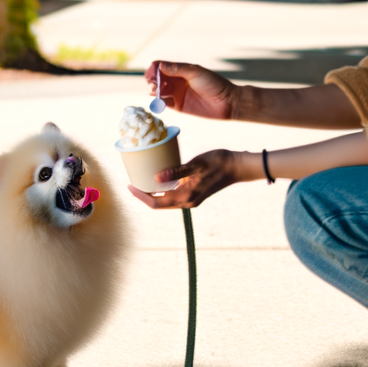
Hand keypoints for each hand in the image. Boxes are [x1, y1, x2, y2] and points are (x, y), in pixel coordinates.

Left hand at [128, 149, 246, 208]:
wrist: (237, 167)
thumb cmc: (218, 162)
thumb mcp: (196, 164)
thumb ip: (176, 171)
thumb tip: (156, 178)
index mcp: (186, 196)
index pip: (156, 202)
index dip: (141, 196)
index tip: (129, 186)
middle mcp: (187, 201)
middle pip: (159, 204)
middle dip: (144, 195)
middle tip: (132, 182)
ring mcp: (192, 199)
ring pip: (167, 200)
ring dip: (154, 193)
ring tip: (143, 179)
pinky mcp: (195, 193)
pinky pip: (174, 195)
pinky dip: (164, 189)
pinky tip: (160, 178)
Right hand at [146, 61, 237, 118]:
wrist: (227, 102)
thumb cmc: (214, 83)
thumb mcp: (196, 72)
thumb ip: (178, 69)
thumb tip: (159, 65)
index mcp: (180, 70)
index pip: (161, 66)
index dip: (154, 69)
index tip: (152, 73)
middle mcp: (176, 81)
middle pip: (157, 78)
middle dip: (152, 80)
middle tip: (154, 84)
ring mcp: (177, 94)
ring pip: (158, 91)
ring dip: (154, 90)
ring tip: (156, 91)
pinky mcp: (179, 106)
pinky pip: (164, 103)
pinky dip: (159, 102)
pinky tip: (159, 100)